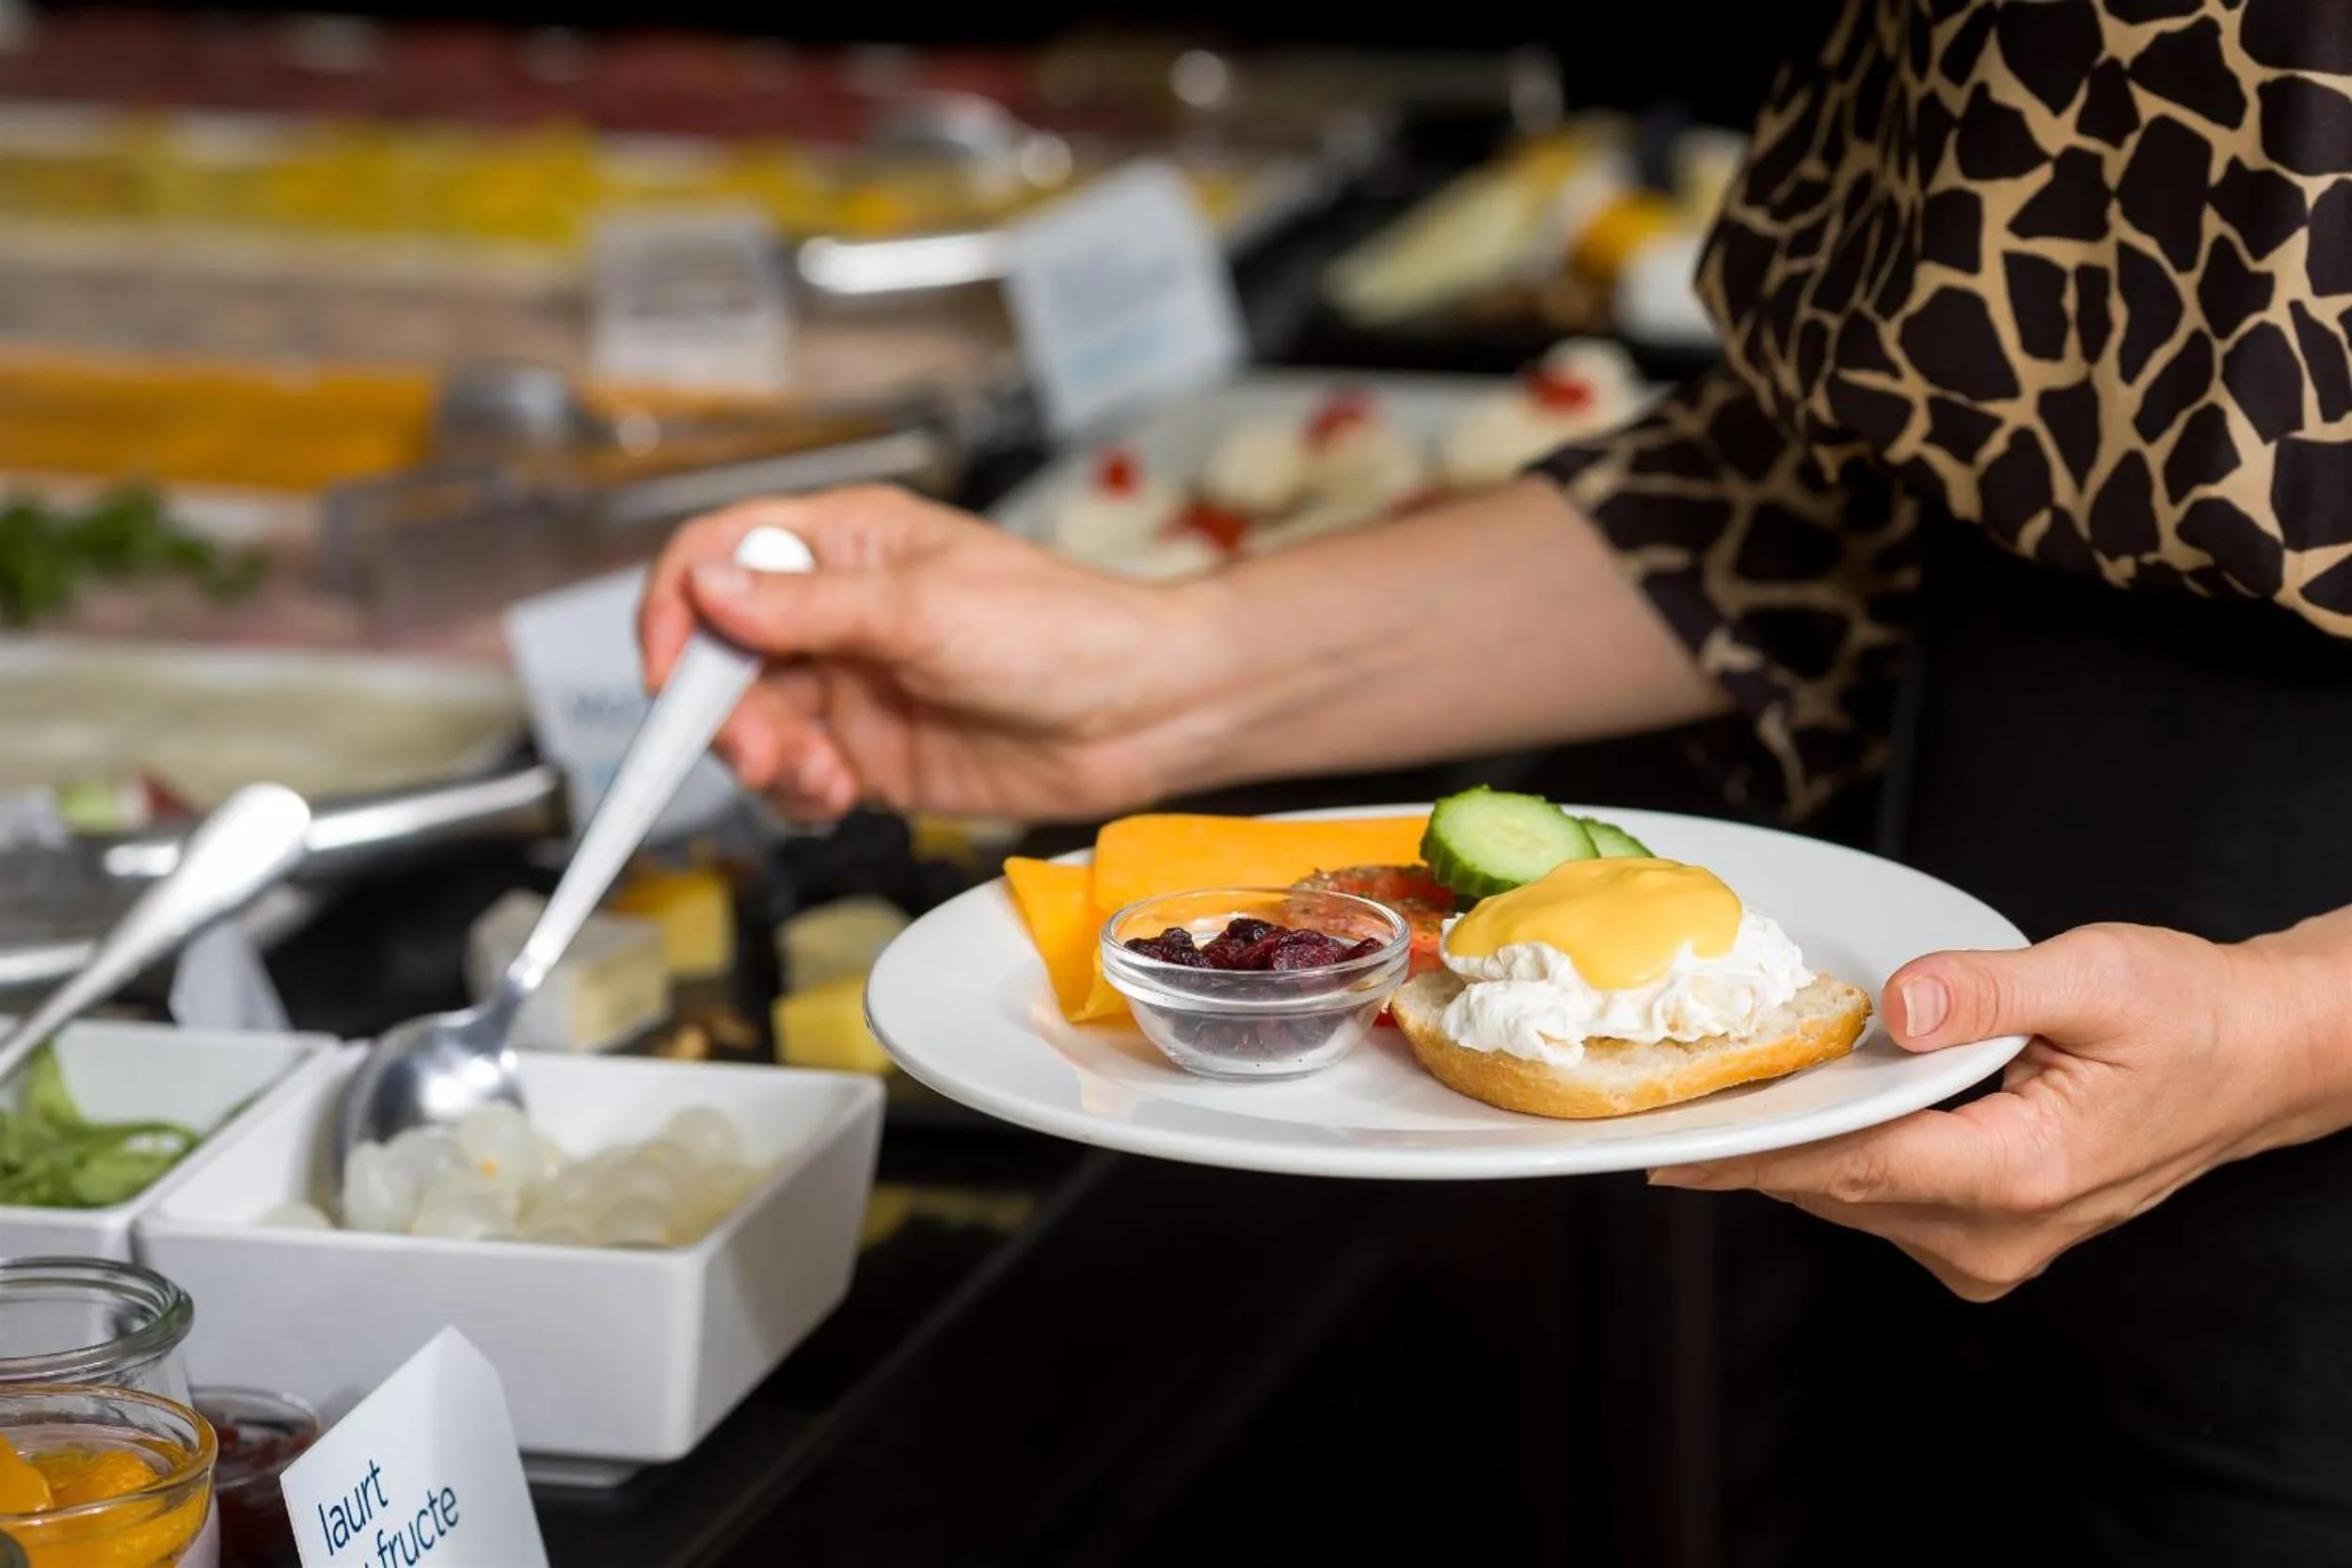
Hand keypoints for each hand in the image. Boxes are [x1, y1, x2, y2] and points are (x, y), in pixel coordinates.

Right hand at [637, 485, 1219, 822]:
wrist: (1142, 714)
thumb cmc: (1061, 631)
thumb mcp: (925, 610)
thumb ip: (809, 608)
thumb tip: (709, 589)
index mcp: (843, 544)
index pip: (717, 555)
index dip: (676, 608)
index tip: (670, 671)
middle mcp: (834, 612)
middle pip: (717, 653)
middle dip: (718, 706)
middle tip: (756, 746)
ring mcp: (851, 686)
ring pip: (749, 723)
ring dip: (760, 758)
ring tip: (816, 777)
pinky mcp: (873, 754)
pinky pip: (795, 777)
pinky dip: (797, 794)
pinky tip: (837, 795)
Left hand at [1647, 918, 2351, 1299]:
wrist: (2255, 1060)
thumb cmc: (2186, 1016)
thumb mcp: (2096, 977)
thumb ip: (1988, 991)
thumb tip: (1899, 1005)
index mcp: (2020, 1173)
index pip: (1854, 1166)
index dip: (1756, 1153)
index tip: (1670, 1145)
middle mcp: (1996, 1232)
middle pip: (1838, 1188)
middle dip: (1754, 1144)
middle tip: (1663, 1095)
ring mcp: (1989, 1247)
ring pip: (1852, 1199)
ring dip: (1791, 1151)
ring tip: (1718, 1095)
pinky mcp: (1983, 1237)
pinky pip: (1880, 1199)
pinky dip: (1837, 1157)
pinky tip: (1803, 1111)